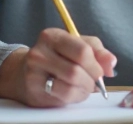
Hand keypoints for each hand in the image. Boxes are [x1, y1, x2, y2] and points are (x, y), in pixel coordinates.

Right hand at [0, 28, 116, 107]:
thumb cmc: (56, 57)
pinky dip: (75, 97)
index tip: (100, 71)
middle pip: (76, 70)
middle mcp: (40, 52)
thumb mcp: (77, 45)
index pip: (82, 50)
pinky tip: (74, 93)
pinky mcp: (34, 90)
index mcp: (52, 36)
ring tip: (84, 87)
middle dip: (91, 80)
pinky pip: (63, 97)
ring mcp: (34, 73)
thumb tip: (111, 64)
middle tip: (93, 82)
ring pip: (70, 86)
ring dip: (84, 90)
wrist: (22, 73)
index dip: (95, 64)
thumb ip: (97, 51)